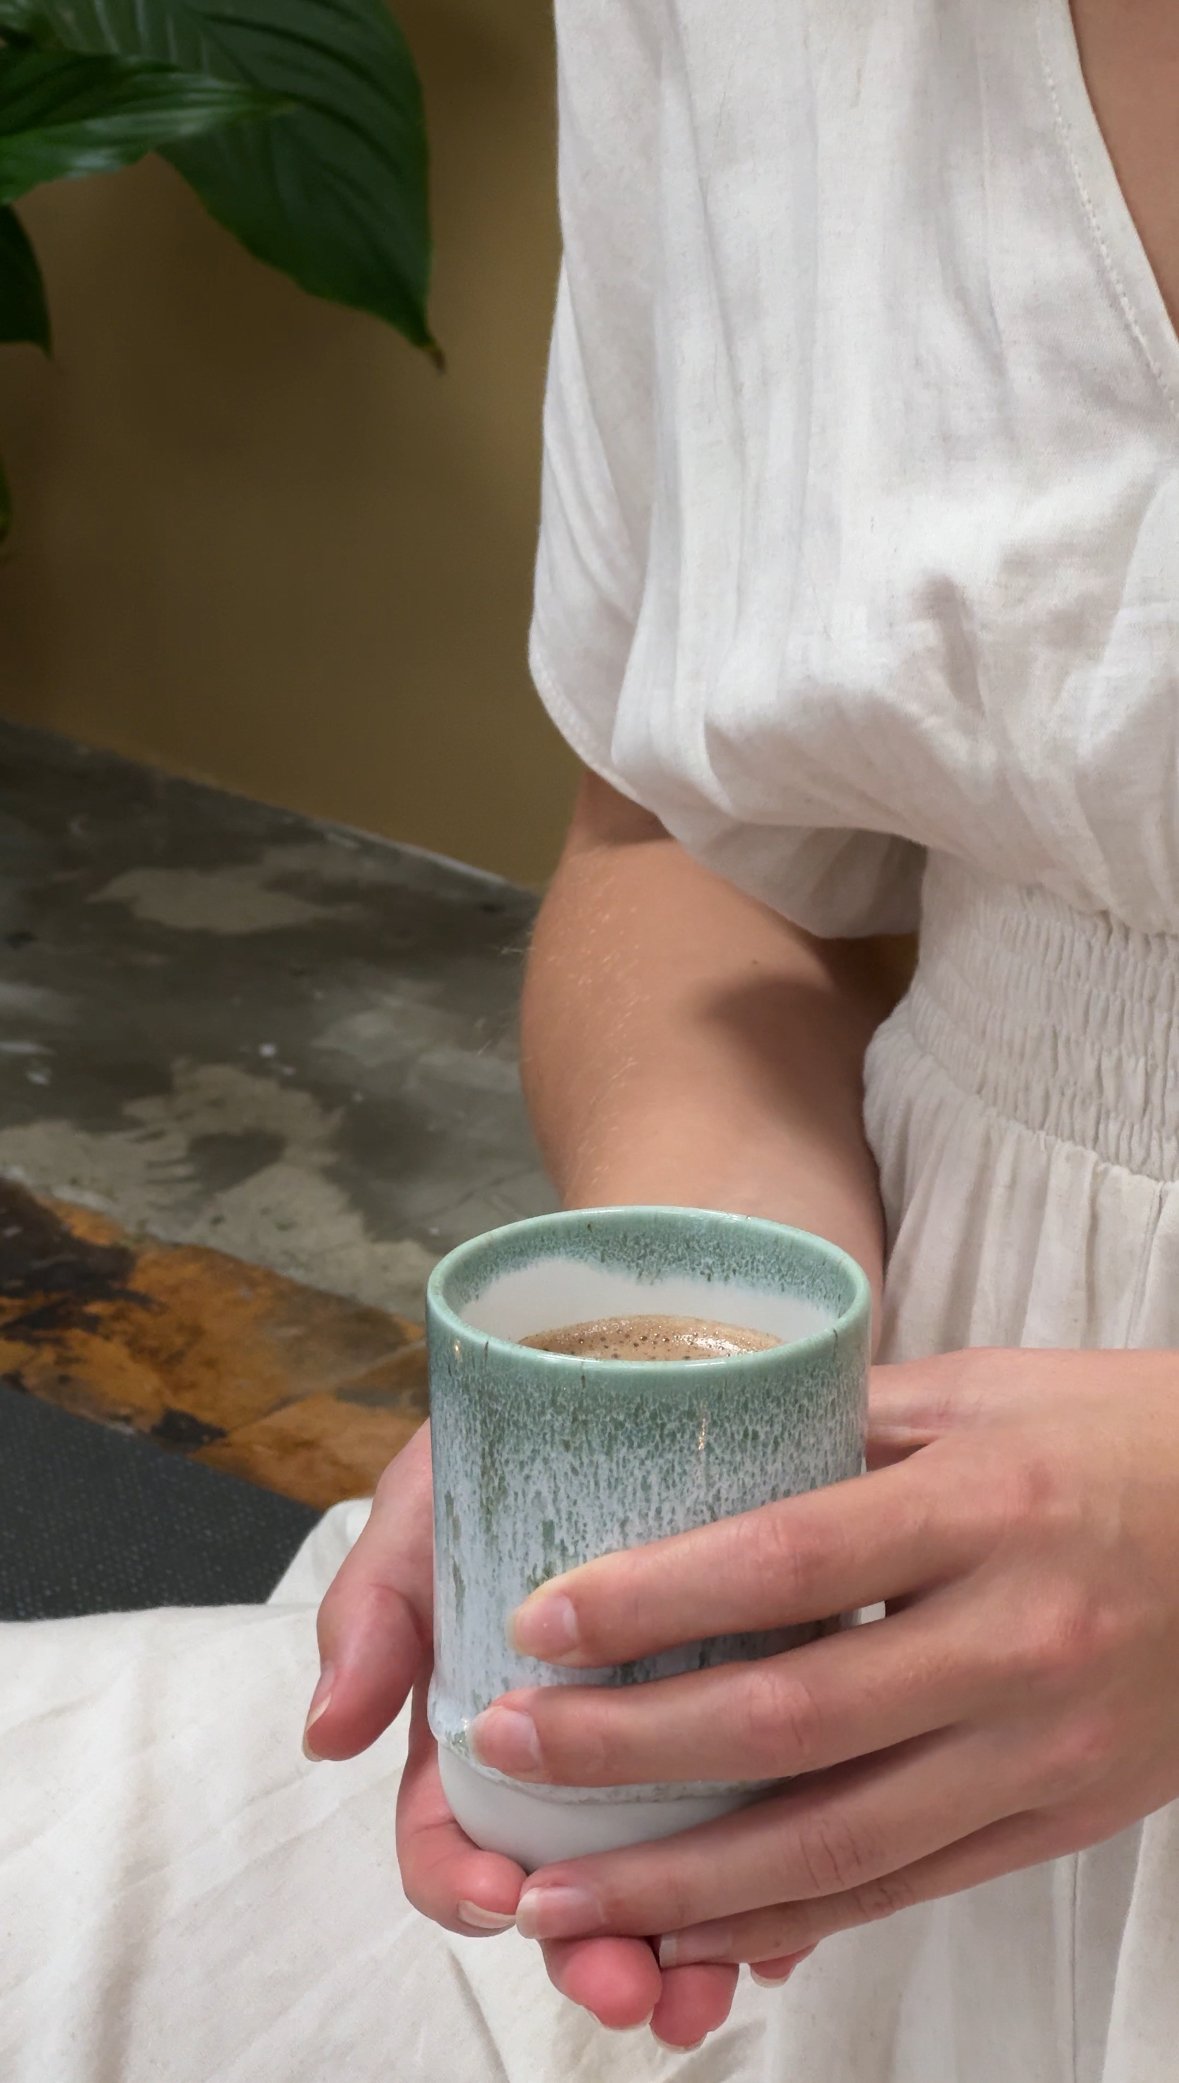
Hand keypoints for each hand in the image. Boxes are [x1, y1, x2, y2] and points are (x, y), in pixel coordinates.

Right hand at [303, 1427, 738, 2047]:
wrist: (657, 1363)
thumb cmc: (521, 1434)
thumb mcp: (431, 1499)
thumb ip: (376, 1602)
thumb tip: (327, 1735)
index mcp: (483, 1715)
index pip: (452, 1832)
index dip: (461, 1884)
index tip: (499, 1898)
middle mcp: (577, 1747)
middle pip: (567, 1881)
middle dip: (590, 1951)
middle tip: (631, 1988)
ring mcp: (671, 1735)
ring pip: (668, 1876)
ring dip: (681, 1953)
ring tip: (708, 1994)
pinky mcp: (765, 1707)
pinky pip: (773, 1820)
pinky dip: (776, 1891)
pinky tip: (793, 1928)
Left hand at [471, 1349, 1178, 1986]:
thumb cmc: (1115, 1434)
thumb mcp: (983, 1392)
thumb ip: (842, 1425)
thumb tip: (691, 1448)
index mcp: (987, 1505)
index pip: (789, 1561)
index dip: (652, 1600)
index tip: (537, 1620)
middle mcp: (1016, 1637)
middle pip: (791, 1720)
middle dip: (628, 1751)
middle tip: (506, 1754)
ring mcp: (1046, 1745)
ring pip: (840, 1840)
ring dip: (685, 1876)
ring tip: (562, 1891)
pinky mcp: (1065, 1816)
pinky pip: (910, 1885)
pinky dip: (794, 1915)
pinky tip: (698, 1921)